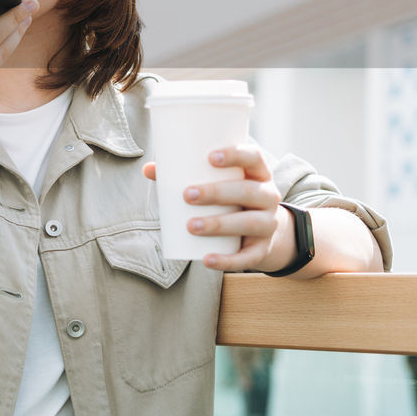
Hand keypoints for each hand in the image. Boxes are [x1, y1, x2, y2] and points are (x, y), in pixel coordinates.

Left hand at [142, 144, 281, 270]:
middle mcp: (268, 197)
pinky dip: (227, 260)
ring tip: (191, 226)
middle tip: (187, 195)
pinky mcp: (261, 250)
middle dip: (217, 192)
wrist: (260, 232)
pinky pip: (247, 257)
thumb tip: (148, 169)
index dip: (236, 155)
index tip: (210, 157)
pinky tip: (206, 259)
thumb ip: (183, 175)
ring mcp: (268, 224)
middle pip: (248, 191)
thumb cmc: (229, 199)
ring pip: (250, 222)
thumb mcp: (216, 184)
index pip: (254, 157)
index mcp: (258, 174)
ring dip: (219, 224)